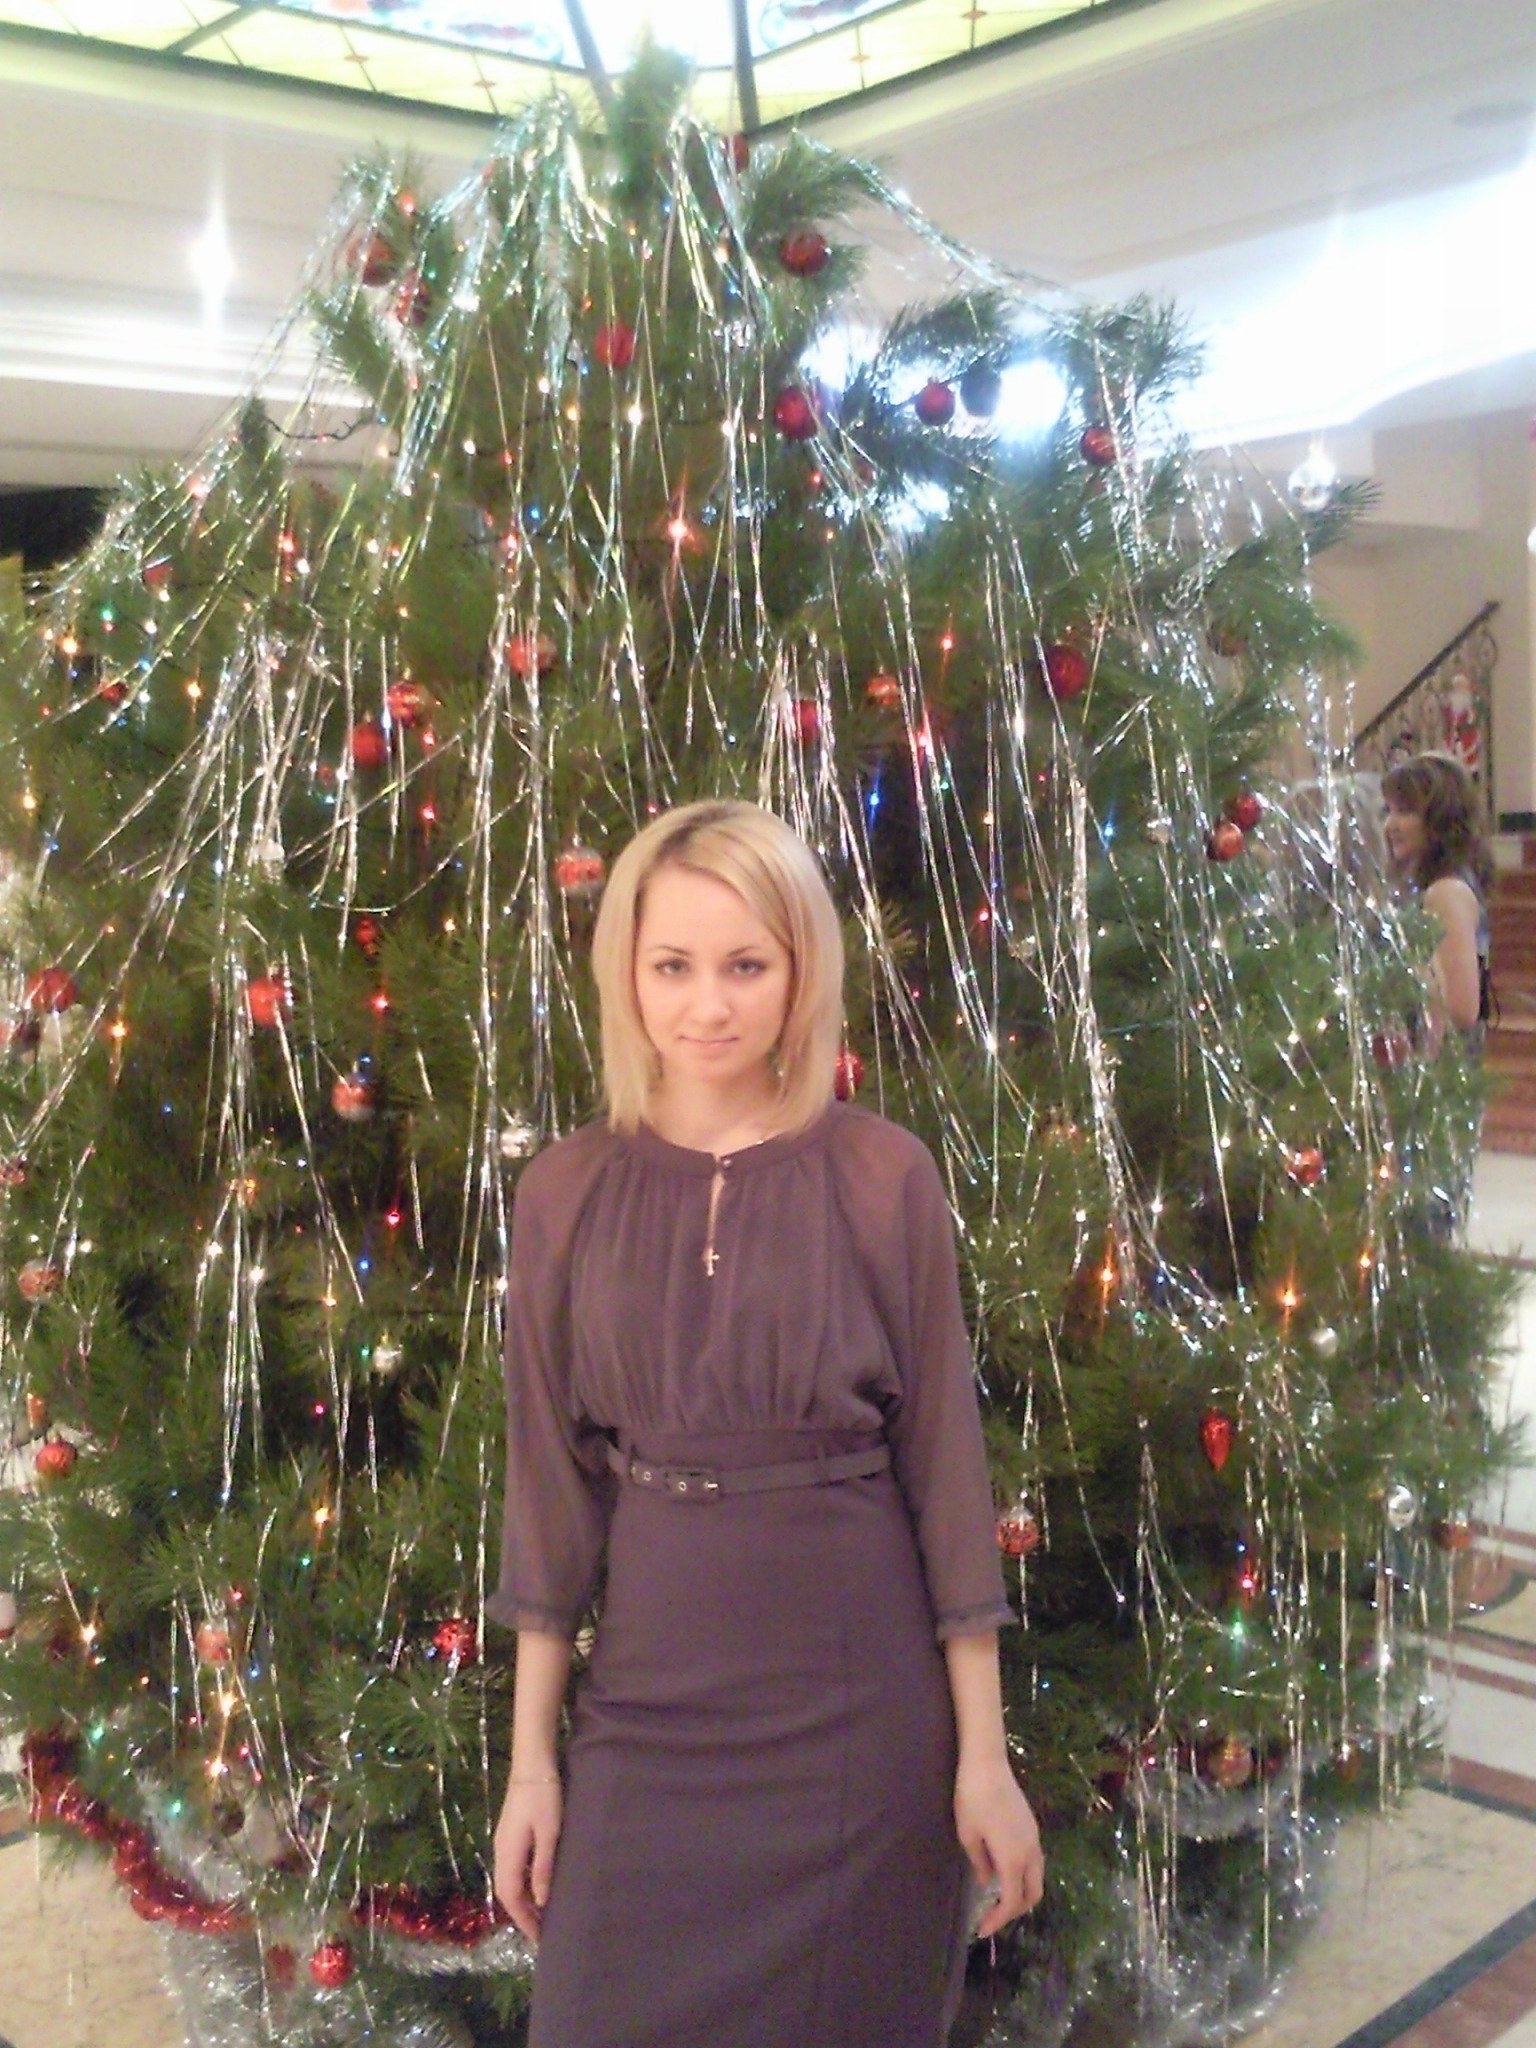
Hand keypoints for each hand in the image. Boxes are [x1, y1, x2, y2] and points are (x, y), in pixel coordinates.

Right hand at [493, 1776, 562, 1945]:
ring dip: (521, 1901)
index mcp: (508, 1854)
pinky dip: (521, 1886)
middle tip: (540, 1933)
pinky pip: (511, 1870)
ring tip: (540, 1916)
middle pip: (506, 1893)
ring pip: (507, 1882)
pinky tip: (535, 1888)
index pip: (511, 1897)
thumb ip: (543, 1867)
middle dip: (522, 1915)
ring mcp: (503, 1843)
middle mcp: (500, 1852)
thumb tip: (541, 1901)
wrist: (532, 1764)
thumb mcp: (549, 1833)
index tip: (539, 1938)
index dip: (524, 1919)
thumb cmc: (544, 1797)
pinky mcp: (509, 1835)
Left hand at [954, 1753, 1043, 1938]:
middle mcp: (1030, 1852)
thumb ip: (980, 1864)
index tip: (981, 1930)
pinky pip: (1034, 1862)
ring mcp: (1034, 1838)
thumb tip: (988, 1883)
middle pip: (1033, 1894)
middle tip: (992, 1915)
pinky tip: (1003, 1871)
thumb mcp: (968, 1835)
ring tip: (998, 1897)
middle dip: (1015, 1911)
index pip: (1012, 1902)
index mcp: (1013, 1859)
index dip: (998, 1920)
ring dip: (1022, 1893)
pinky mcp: (1032, 1826)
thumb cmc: (972, 1799)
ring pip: (1037, 1878)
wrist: (987, 1764)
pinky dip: (1023, 1876)